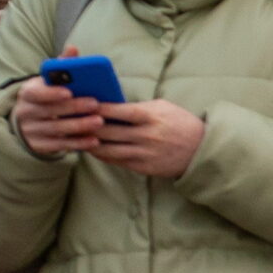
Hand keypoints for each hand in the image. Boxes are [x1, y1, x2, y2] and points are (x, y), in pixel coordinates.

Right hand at [14, 44, 103, 156]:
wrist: (27, 123)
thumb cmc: (45, 97)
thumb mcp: (47, 82)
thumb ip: (60, 67)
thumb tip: (73, 48)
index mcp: (27, 93)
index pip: (36, 93)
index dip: (52, 93)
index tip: (69, 91)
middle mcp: (26, 112)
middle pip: (51, 111)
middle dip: (74, 107)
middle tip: (95, 104)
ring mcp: (32, 131)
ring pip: (57, 129)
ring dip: (80, 126)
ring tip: (99, 121)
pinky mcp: (40, 146)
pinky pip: (60, 146)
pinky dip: (78, 144)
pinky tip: (94, 140)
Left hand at [88, 100, 206, 179]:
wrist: (201, 150)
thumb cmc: (180, 123)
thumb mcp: (163, 107)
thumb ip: (139, 107)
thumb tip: (112, 105)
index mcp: (151, 117)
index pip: (119, 111)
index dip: (99, 108)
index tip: (83, 104)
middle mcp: (146, 136)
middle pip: (108, 131)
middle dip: (87, 125)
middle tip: (71, 120)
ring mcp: (144, 153)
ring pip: (108, 149)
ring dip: (90, 143)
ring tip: (77, 137)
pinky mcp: (144, 167)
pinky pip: (117, 161)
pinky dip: (102, 154)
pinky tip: (93, 148)